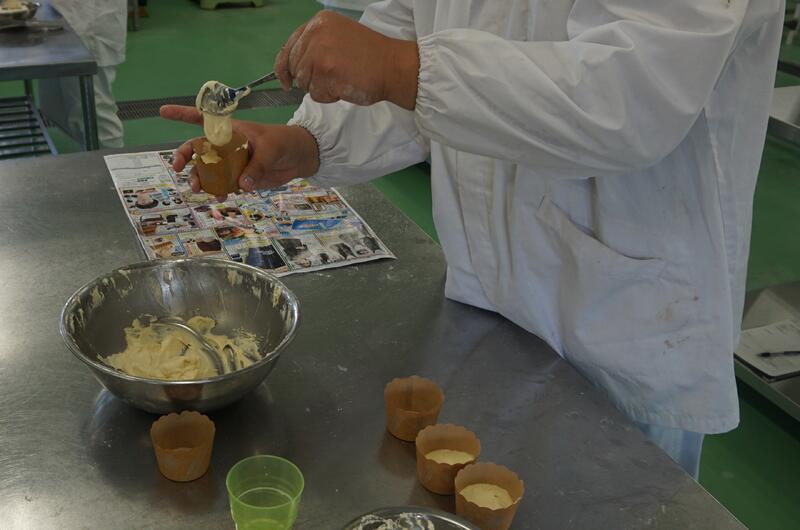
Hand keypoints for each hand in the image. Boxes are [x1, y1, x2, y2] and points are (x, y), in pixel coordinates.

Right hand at [159, 105, 319, 199]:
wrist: (299, 158)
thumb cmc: (284, 142)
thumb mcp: (271, 149)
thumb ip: (256, 166)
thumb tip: (243, 184)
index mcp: (231, 130)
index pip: (203, 118)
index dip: (182, 114)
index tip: (162, 112)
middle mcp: (226, 145)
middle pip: (198, 149)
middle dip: (185, 157)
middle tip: (178, 167)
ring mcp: (231, 162)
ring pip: (208, 171)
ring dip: (199, 179)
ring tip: (199, 189)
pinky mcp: (239, 178)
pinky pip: (223, 185)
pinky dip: (218, 191)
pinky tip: (220, 196)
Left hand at [275, 11, 418, 109]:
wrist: (392, 66)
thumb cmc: (370, 56)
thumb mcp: (338, 37)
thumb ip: (315, 44)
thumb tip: (291, 67)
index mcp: (319, 22)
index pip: (289, 46)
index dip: (284, 66)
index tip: (286, 80)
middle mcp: (316, 33)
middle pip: (295, 66)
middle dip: (308, 78)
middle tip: (329, 80)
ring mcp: (320, 53)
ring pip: (304, 82)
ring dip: (320, 88)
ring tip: (341, 80)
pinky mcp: (326, 73)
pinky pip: (316, 94)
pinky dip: (328, 96)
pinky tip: (344, 87)